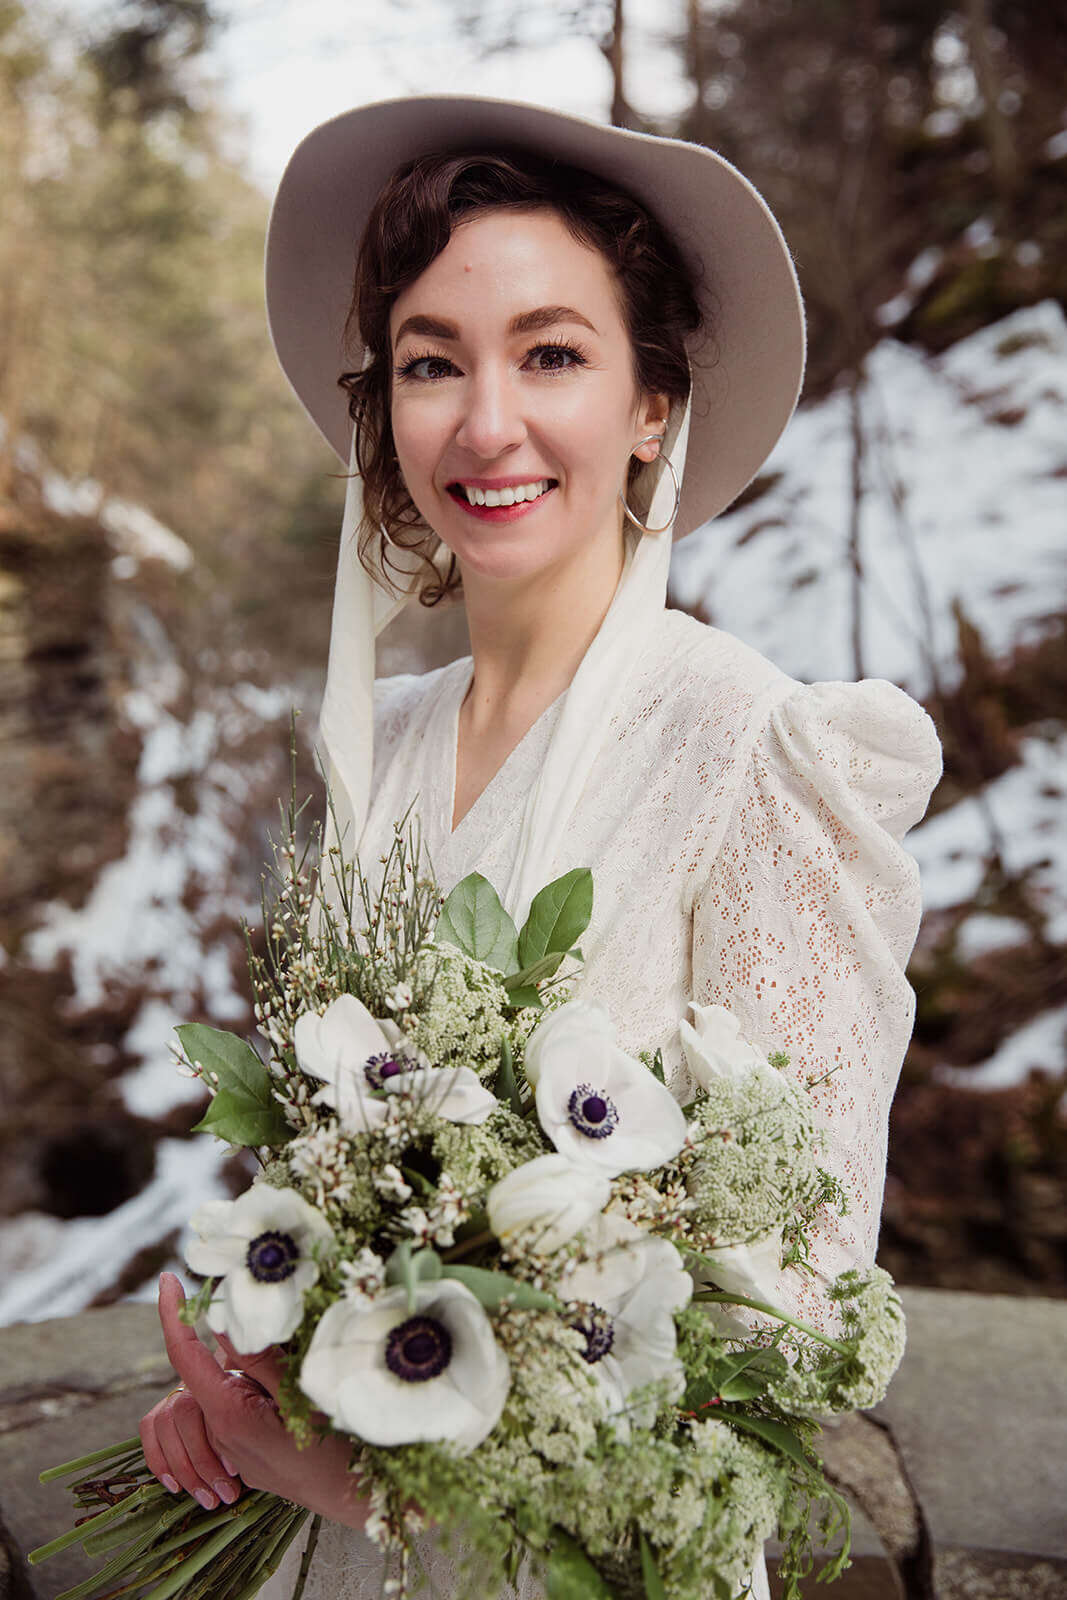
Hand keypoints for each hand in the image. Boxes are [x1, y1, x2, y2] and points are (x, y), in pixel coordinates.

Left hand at [140, 1272, 367, 1527]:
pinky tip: (294, 1408)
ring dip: (254, 1376)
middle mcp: (220, 1433)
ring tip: (296, 1388)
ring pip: (227, 1390)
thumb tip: (221, 1320)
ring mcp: (230, 1449)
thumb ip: (258, 1358)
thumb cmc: (334, 1448)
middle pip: (210, 1370)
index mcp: (227, 1414)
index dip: (173, 1314)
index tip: (168, 1279)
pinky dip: (262, 1395)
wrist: (352, 1500)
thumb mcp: (299, 1393)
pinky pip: (241, 1411)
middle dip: (239, 1348)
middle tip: (286, 1350)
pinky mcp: (244, 1457)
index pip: (184, 1355)